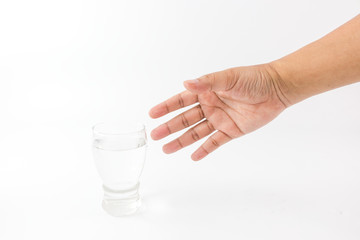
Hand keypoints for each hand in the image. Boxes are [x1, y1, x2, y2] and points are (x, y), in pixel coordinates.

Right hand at [149, 64, 286, 160]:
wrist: (277, 89)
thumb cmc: (253, 79)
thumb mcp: (228, 78)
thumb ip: (207, 83)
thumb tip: (187, 84)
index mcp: (207, 91)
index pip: (181, 100)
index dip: (167, 107)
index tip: (152, 113)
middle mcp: (210, 106)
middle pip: (185, 119)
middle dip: (169, 127)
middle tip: (154, 135)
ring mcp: (220, 119)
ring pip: (196, 132)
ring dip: (182, 140)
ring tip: (166, 148)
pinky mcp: (231, 130)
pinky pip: (215, 142)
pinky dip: (204, 149)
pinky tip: (193, 156)